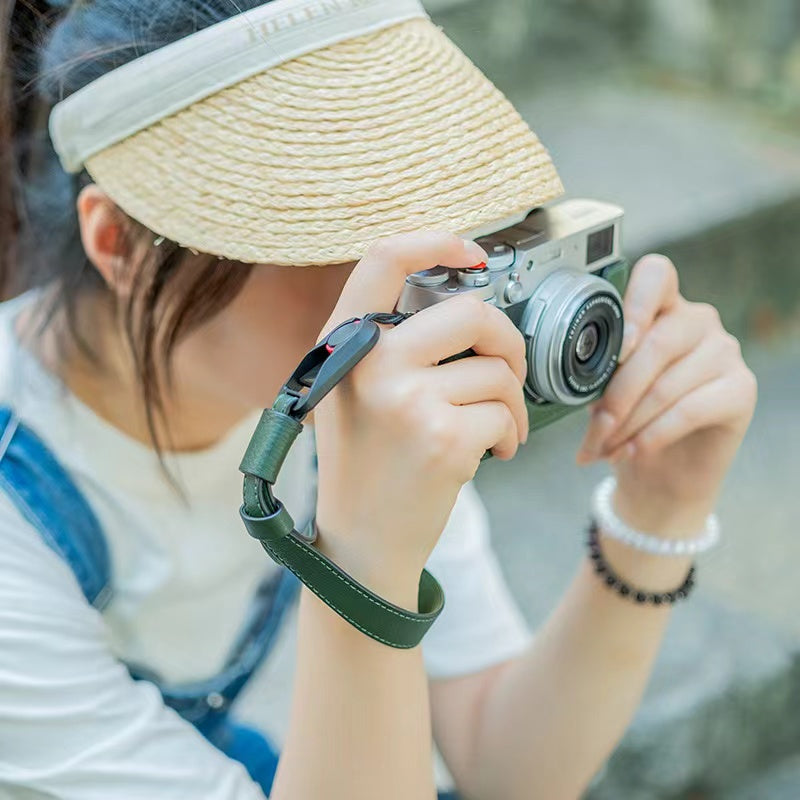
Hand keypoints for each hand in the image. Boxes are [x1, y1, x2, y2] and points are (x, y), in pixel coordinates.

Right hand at [313, 232, 527, 604]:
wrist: (361, 541)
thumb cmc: (366, 461)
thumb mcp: (353, 389)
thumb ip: (390, 341)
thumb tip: (466, 296)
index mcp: (344, 342)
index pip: (384, 259)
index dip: (436, 241)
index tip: (472, 252)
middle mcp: (369, 363)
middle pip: (472, 312)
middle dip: (507, 341)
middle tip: (508, 369)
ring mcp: (404, 400)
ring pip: (498, 370)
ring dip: (512, 402)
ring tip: (496, 429)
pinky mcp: (442, 438)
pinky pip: (506, 412)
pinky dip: (511, 433)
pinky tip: (493, 452)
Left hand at [577, 254, 756, 535]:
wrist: (661, 473)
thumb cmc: (627, 421)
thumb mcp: (602, 389)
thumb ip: (596, 369)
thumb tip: (569, 371)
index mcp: (661, 307)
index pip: (656, 275)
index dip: (636, 305)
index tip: (616, 346)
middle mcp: (697, 321)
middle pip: (655, 343)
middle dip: (616, 395)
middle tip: (594, 430)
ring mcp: (724, 351)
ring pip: (666, 384)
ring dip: (627, 424)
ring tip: (604, 448)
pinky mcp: (741, 389)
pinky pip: (689, 410)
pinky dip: (652, 435)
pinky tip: (632, 452)